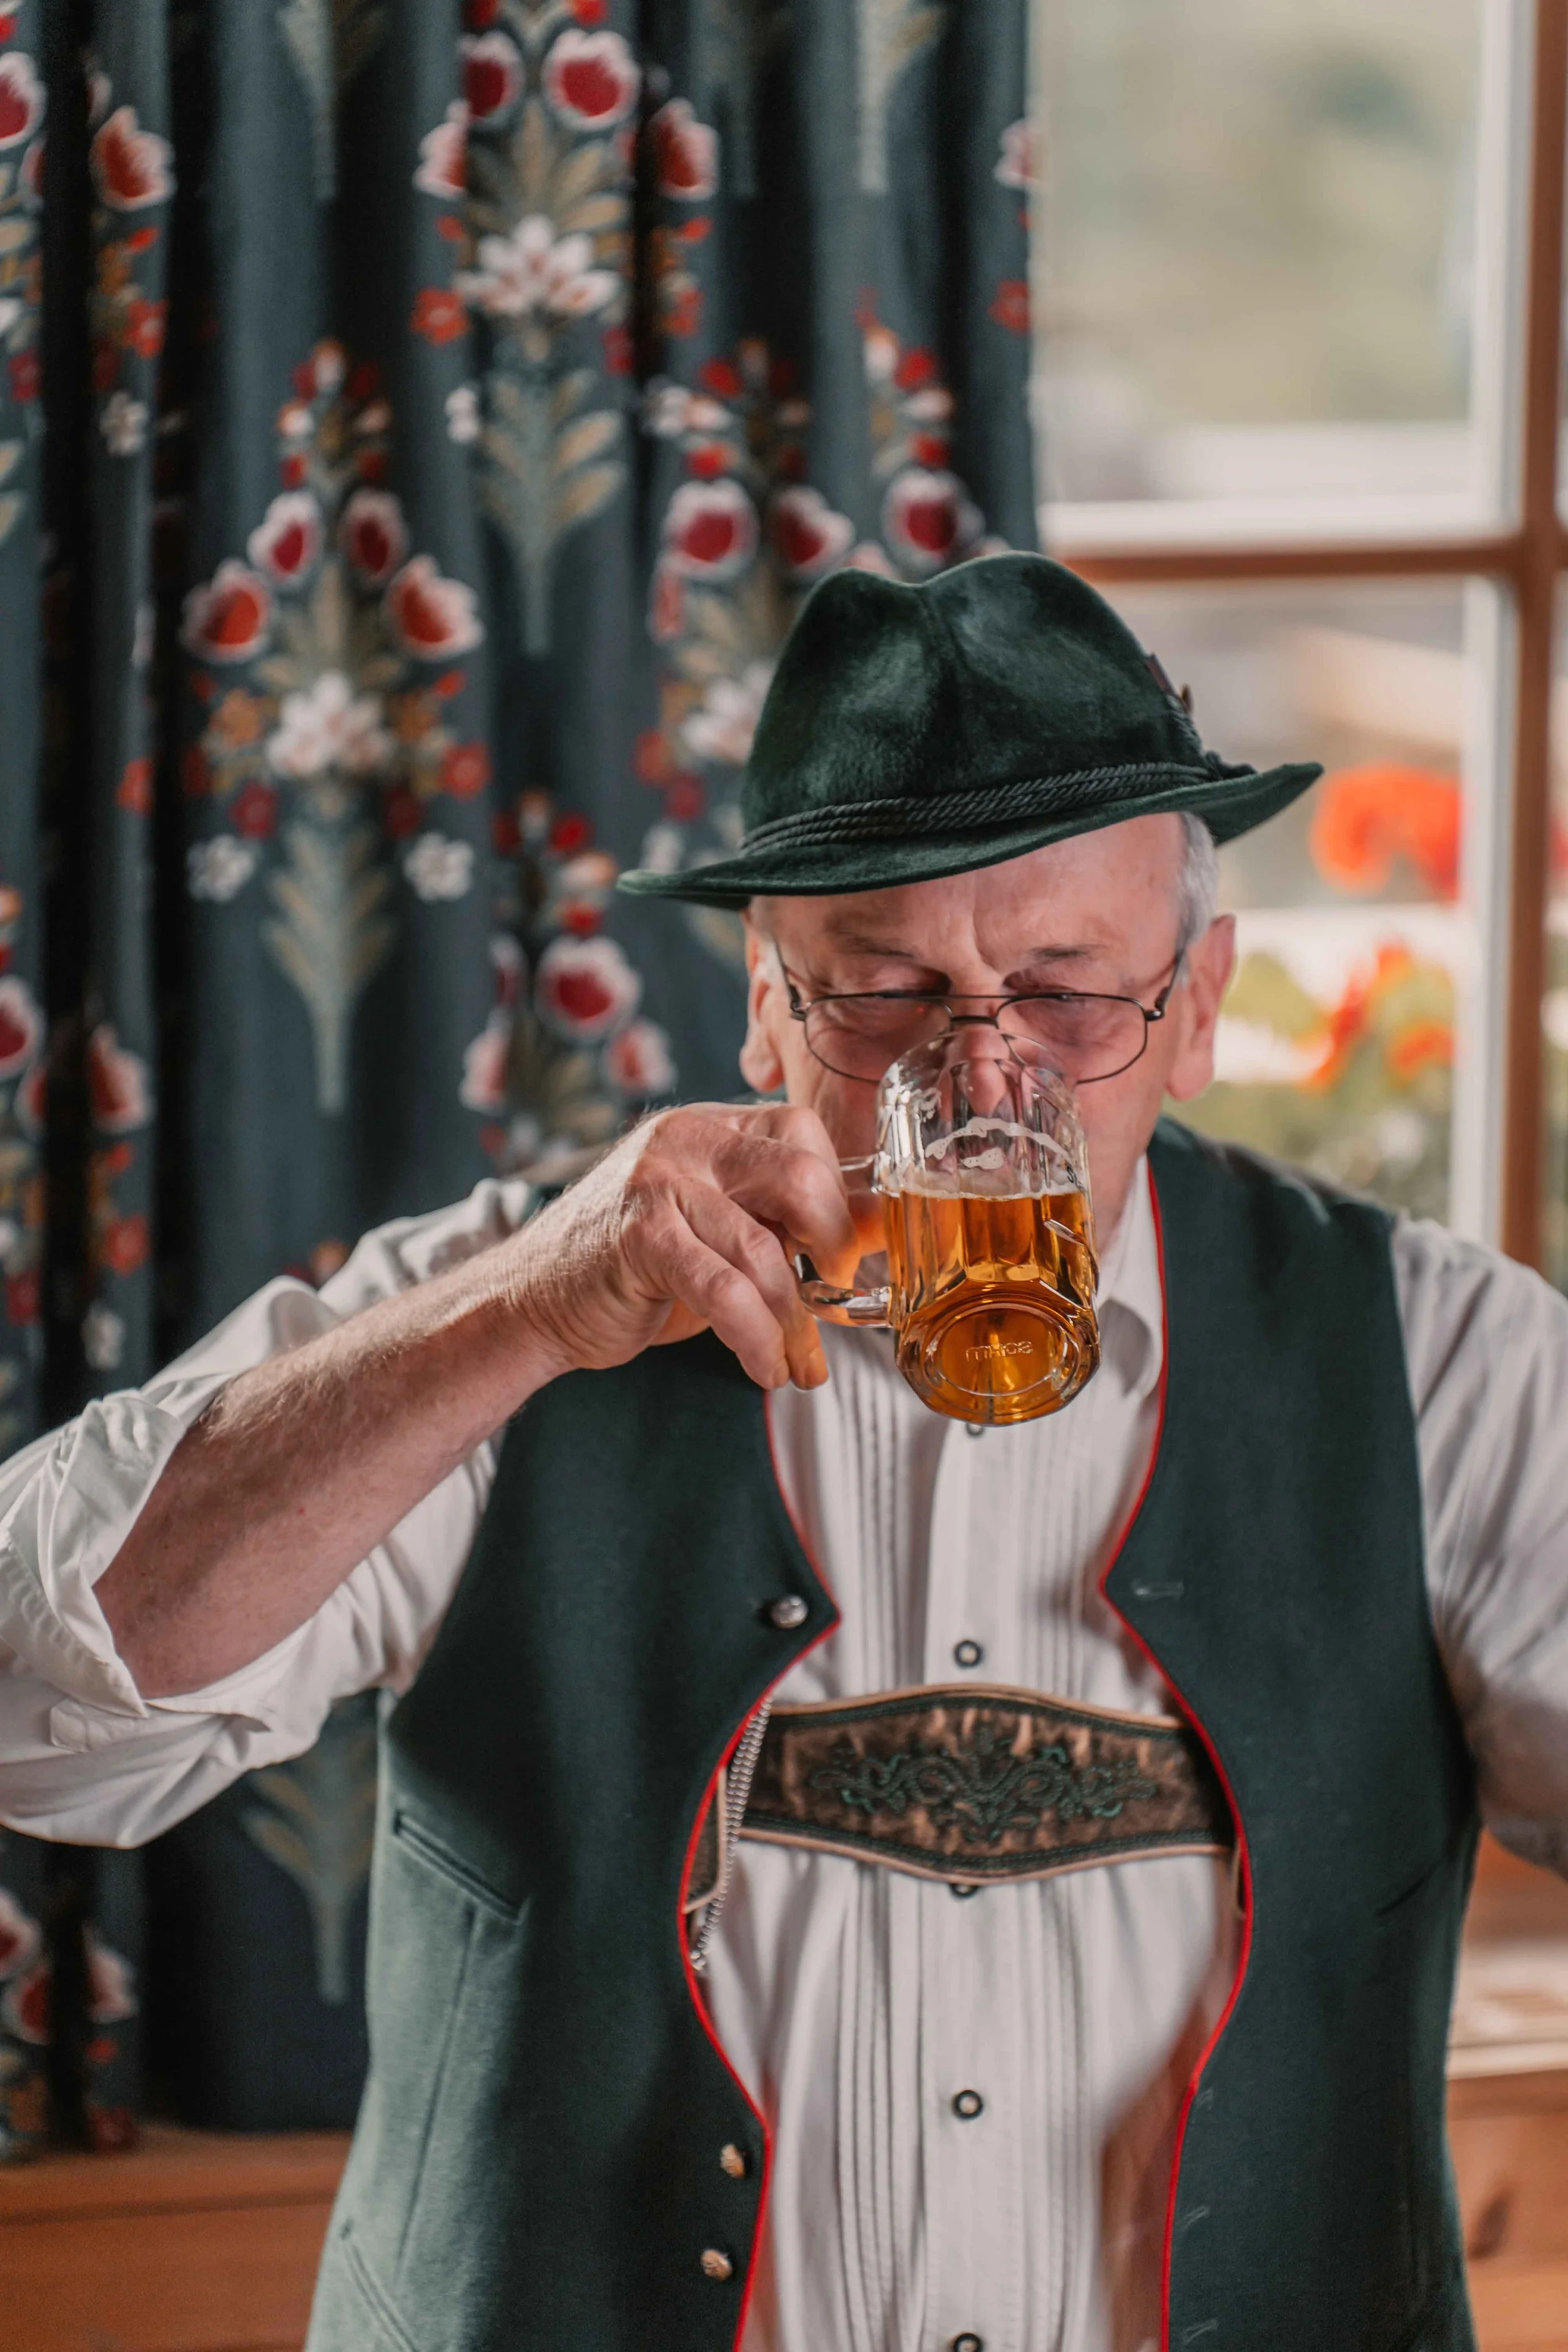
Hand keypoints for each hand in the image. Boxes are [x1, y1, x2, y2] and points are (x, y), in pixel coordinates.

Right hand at [500, 1103, 859, 1391]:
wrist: (534, 1302)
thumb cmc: (633, 1270)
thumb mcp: (715, 1229)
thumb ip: (779, 1222)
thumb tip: (871, 1238)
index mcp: (710, 1127)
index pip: (802, 1133)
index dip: (837, 1197)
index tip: (843, 1255)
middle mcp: (685, 1141)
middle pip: (799, 1175)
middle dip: (831, 1246)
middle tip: (832, 1296)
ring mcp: (658, 1184)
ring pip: (763, 1249)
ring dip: (794, 1321)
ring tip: (797, 1363)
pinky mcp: (639, 1238)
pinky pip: (726, 1292)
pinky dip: (757, 1339)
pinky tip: (764, 1368)